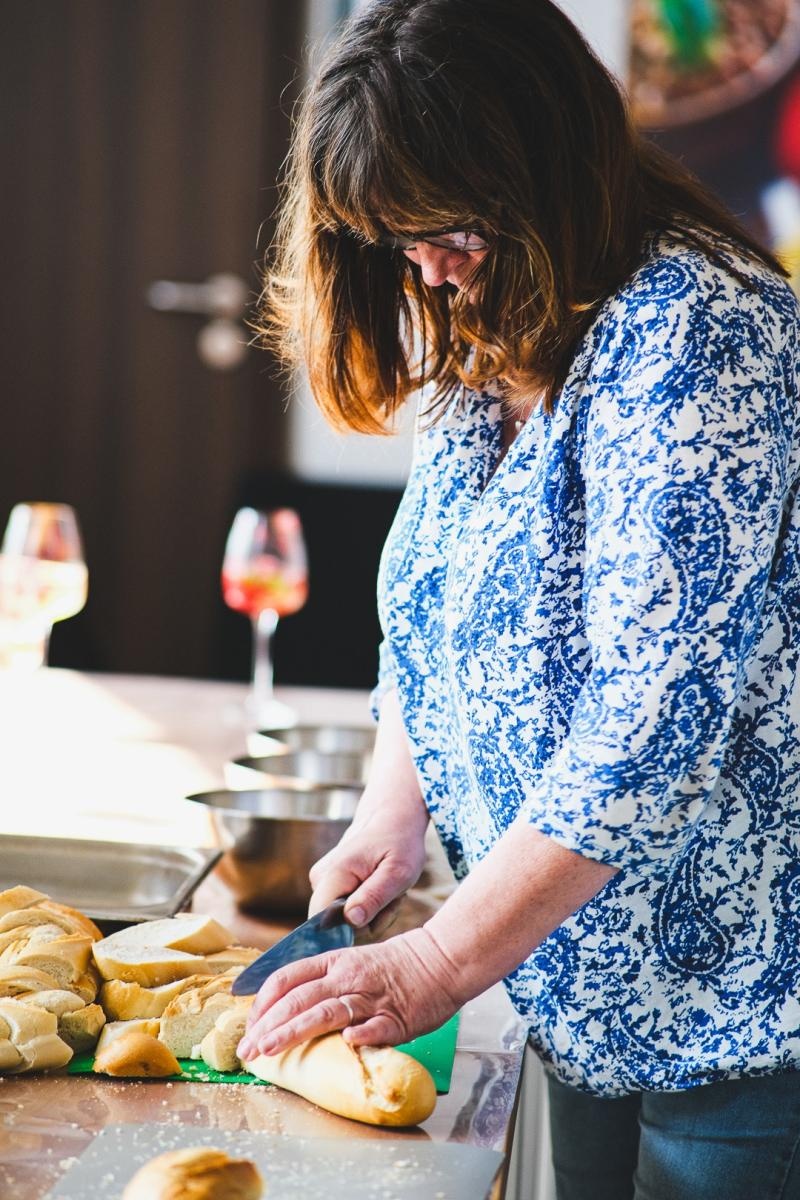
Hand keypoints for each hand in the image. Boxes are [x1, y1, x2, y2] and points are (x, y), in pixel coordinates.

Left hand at [237, 927, 461, 1061]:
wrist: (440, 958)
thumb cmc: (395, 966)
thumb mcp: (353, 964)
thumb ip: (324, 982)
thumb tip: (288, 1007)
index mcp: (334, 962)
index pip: (288, 978)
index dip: (264, 1003)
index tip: (250, 1025)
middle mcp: (347, 977)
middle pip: (299, 999)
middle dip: (268, 1026)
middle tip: (247, 1050)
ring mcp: (371, 997)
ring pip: (326, 1012)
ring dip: (294, 1031)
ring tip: (270, 1051)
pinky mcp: (397, 1017)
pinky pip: (376, 1026)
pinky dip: (360, 1034)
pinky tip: (346, 1042)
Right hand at [308, 806, 427, 929]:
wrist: (393, 821)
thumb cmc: (399, 843)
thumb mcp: (397, 872)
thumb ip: (374, 897)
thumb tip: (351, 921)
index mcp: (334, 874)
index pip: (321, 923)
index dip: (348, 933)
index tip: (378, 916)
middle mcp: (320, 879)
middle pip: (336, 927)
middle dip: (370, 922)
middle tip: (394, 899)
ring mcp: (323, 883)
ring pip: (345, 922)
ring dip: (374, 915)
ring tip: (391, 891)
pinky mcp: (330, 887)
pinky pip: (347, 913)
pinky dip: (369, 909)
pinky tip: (382, 891)